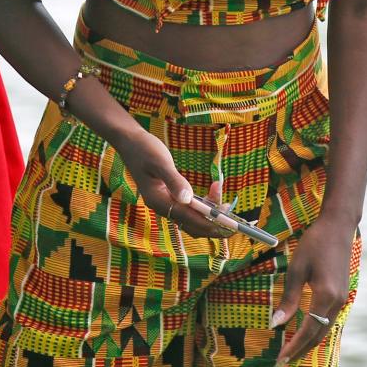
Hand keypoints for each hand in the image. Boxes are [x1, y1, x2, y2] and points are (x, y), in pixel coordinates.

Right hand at [116, 131, 235, 238]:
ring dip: (211, 215)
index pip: (189, 219)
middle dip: (214, 225)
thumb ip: (174, 179)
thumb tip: (188, 198)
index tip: (230, 226)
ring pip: (192, 218)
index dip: (211, 224)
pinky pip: (189, 209)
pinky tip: (213, 192)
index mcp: (158, 201)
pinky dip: (204, 205)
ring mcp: (166, 202)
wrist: (129, 141)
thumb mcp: (159, 161)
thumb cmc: (143, 148)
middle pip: (192, 225)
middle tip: (236, 221)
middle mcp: (162, 206)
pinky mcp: (169, 196)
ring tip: (227, 203)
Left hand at [271, 215, 356, 366]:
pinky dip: (316, 330)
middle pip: (318, 335)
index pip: (308, 330)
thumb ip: (288, 298)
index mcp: (325, 296)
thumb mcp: (297, 268)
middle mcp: (337, 303)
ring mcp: (342, 300)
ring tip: (291, 351)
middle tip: (283, 361)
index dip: (293, 346)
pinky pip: (328, 320)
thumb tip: (276, 323)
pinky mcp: (341, 296)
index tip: (280, 358)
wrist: (337, 228)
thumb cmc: (314, 243)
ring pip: (324, 329)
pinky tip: (304, 332)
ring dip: (308, 342)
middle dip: (301, 350)